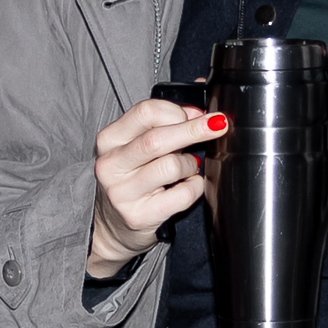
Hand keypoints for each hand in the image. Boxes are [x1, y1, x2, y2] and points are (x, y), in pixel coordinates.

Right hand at [89, 99, 227, 275]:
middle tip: (218, 125)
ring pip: (172, 166)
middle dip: (194, 129)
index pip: (145, 112)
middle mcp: (110, 165)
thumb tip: (201, 102)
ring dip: (191, 164)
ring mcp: (122, 193)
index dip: (177, 110)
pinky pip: (183, 194)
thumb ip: (164, 120)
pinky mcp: (139, 216)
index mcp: (109, 140)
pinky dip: (194, 187)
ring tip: (188, 168)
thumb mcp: (138, 144)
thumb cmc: (133, 178)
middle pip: (158, 138)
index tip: (196, 114)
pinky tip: (187, 186)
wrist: (113, 226)